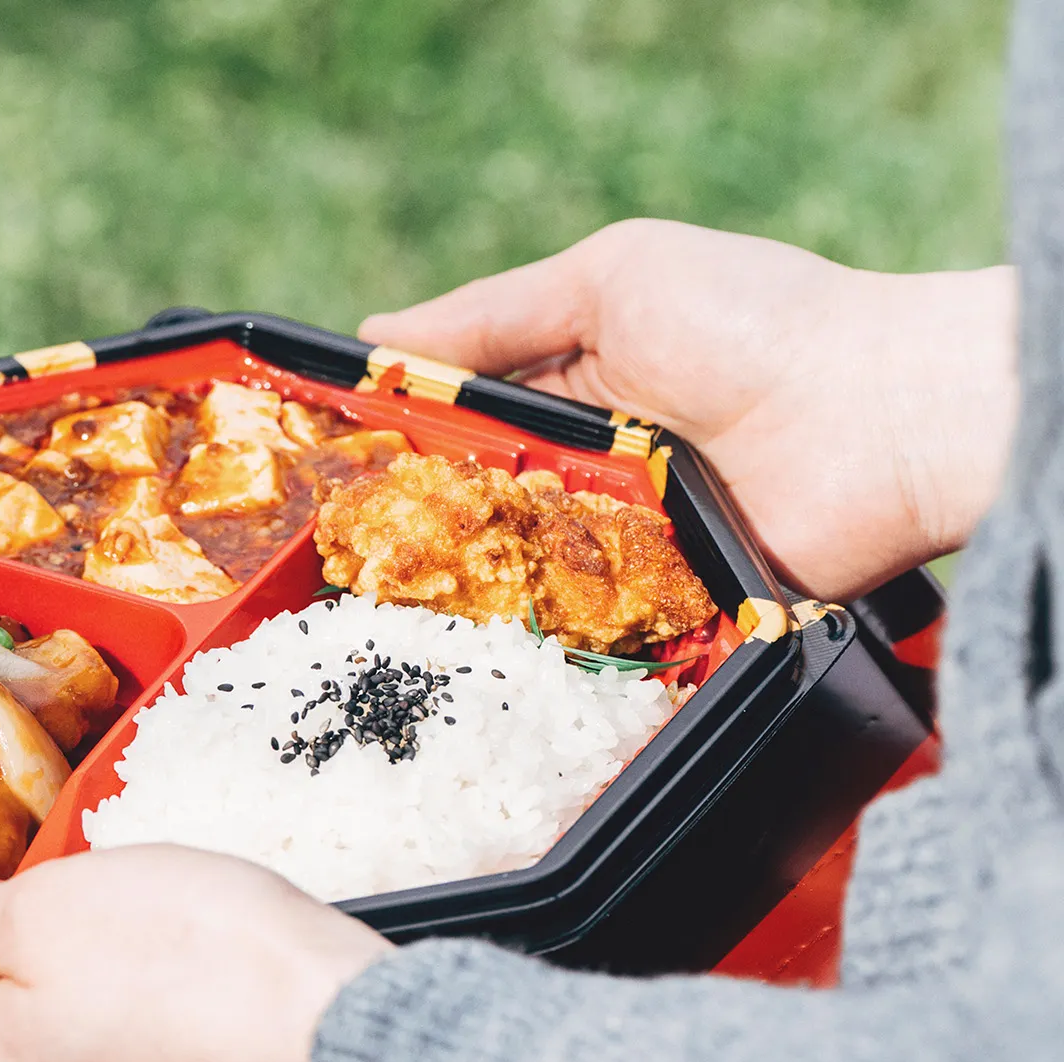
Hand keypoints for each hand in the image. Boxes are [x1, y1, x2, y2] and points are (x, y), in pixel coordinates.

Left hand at [0, 845, 392, 1061]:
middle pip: (0, 1032)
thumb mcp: (46, 907)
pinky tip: (197, 990)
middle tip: (74, 901)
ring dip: (93, 998)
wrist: (344, 1035)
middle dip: (20, 965)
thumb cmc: (207, 960)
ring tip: (153, 937)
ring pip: (77, 1054)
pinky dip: (155, 1032)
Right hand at [361, 218, 1016, 598]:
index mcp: (570, 386)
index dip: (391, 436)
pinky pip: (571, 630)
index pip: (455, 418)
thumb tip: (372, 338)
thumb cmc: (753, 322)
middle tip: (329, 544)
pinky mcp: (650, 610)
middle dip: (408, 520)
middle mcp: (584, 469)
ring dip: (456, 582)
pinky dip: (525, 634)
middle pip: (471, 503)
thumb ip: (493, 313)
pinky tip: (458, 644)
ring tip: (369, 600)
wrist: (880, 421)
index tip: (319, 457)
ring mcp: (616, 545)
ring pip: (508, 573)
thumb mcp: (613, 277)